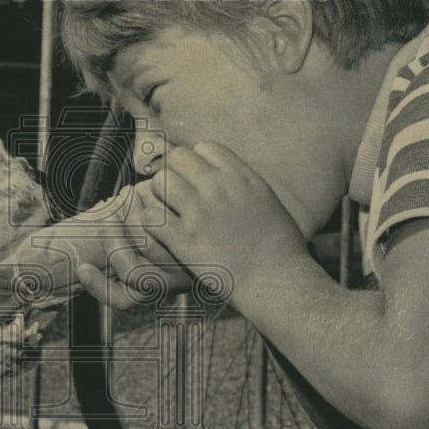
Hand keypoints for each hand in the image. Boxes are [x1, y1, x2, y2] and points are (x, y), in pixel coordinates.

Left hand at [138, 142, 305, 293]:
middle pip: (178, 158)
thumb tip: (228, 174)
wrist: (276, 281)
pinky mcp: (183, 239)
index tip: (200, 180)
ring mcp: (199, 212)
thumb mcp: (267, 201)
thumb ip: (244, 183)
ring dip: (160, 195)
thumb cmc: (279, 247)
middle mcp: (218, 187)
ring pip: (160, 182)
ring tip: (167, 210)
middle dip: (176, 173)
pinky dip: (150, 221)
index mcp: (240, 176)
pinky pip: (149, 215)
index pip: (204, 147)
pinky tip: (161, 230)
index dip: (199, 162)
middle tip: (178, 194)